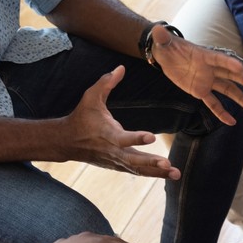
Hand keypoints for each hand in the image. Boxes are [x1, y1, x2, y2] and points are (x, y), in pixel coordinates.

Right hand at [64, 65, 181, 179]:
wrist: (67, 142)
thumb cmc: (82, 117)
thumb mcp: (90, 97)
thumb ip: (106, 82)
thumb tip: (121, 67)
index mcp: (107, 134)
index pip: (123, 138)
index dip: (136, 138)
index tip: (151, 137)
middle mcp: (113, 151)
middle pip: (134, 160)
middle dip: (151, 163)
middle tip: (167, 164)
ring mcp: (116, 161)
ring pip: (138, 169)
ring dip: (157, 172)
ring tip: (176, 174)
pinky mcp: (118, 165)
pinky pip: (137, 171)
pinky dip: (152, 174)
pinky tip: (168, 174)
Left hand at [151, 26, 242, 125]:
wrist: (166, 56)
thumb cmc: (167, 47)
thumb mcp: (163, 42)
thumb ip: (162, 38)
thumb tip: (157, 30)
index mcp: (204, 56)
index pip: (218, 59)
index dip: (228, 63)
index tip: (241, 68)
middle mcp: (210, 68)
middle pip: (230, 75)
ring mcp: (208, 80)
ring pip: (227, 90)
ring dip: (240, 99)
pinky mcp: (201, 91)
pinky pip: (213, 103)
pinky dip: (221, 112)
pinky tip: (232, 122)